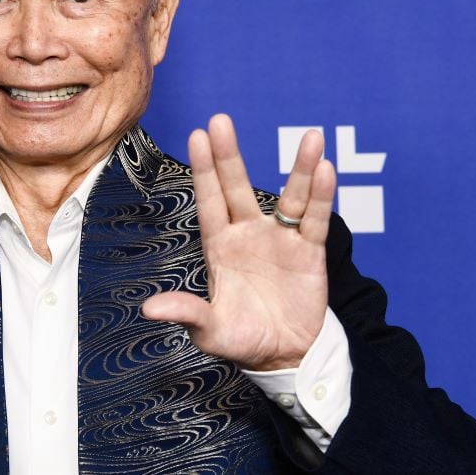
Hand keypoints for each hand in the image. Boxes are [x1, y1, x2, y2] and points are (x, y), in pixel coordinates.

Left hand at [141, 114, 335, 370]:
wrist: (284, 356)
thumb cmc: (242, 338)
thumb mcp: (211, 331)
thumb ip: (187, 313)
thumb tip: (149, 308)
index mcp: (220, 247)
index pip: (209, 202)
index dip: (204, 170)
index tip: (197, 136)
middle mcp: (249, 235)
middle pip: (238, 188)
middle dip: (229, 156)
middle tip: (220, 120)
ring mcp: (281, 240)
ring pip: (291, 196)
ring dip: (300, 168)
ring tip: (311, 137)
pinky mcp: (309, 252)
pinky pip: (315, 219)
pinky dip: (322, 196)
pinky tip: (326, 169)